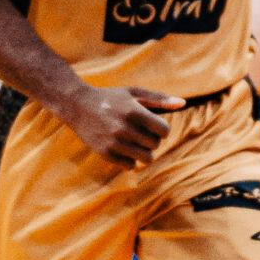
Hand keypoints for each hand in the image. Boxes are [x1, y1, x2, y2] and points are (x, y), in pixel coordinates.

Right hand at [56, 85, 181, 164]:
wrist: (77, 105)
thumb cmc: (110, 98)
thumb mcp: (134, 93)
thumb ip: (159, 99)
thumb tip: (183, 103)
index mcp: (134, 112)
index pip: (163, 130)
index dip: (162, 129)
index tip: (154, 126)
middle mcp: (124, 128)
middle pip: (154, 145)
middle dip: (152, 140)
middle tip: (142, 133)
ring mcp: (113, 142)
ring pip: (145, 158)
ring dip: (144, 152)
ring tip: (136, 143)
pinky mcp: (104, 153)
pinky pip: (129, 166)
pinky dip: (130, 160)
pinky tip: (124, 149)